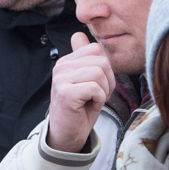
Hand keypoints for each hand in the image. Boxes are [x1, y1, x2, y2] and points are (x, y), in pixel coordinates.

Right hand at [46, 32, 116, 153]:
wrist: (67, 134)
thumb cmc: (80, 108)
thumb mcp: (85, 80)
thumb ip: (85, 59)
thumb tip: (79, 35)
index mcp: (66, 61)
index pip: (96, 49)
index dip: (105, 69)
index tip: (96, 85)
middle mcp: (61, 66)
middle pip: (101, 61)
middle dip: (107, 81)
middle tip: (96, 96)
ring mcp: (61, 79)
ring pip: (99, 73)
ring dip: (103, 91)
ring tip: (92, 101)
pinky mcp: (66, 93)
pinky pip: (95, 88)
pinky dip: (98, 100)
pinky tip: (88, 106)